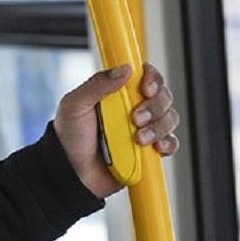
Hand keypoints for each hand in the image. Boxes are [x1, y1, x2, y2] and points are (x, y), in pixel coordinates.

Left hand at [53, 62, 179, 197]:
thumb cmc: (69, 136)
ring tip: (138, 139)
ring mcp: (143, 128)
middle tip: (135, 119)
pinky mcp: (148, 150)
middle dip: (155, 107)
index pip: (144, 76)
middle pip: (162, 97)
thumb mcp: (75, 106)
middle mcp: (133, 108)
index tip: (145, 89)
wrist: (70, 171)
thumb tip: (124, 69)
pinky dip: (167, 144)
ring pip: (169, 119)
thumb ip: (96, 85)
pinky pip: (170, 143)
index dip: (152, 79)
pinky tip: (155, 148)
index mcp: (116, 92)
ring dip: (158, 127)